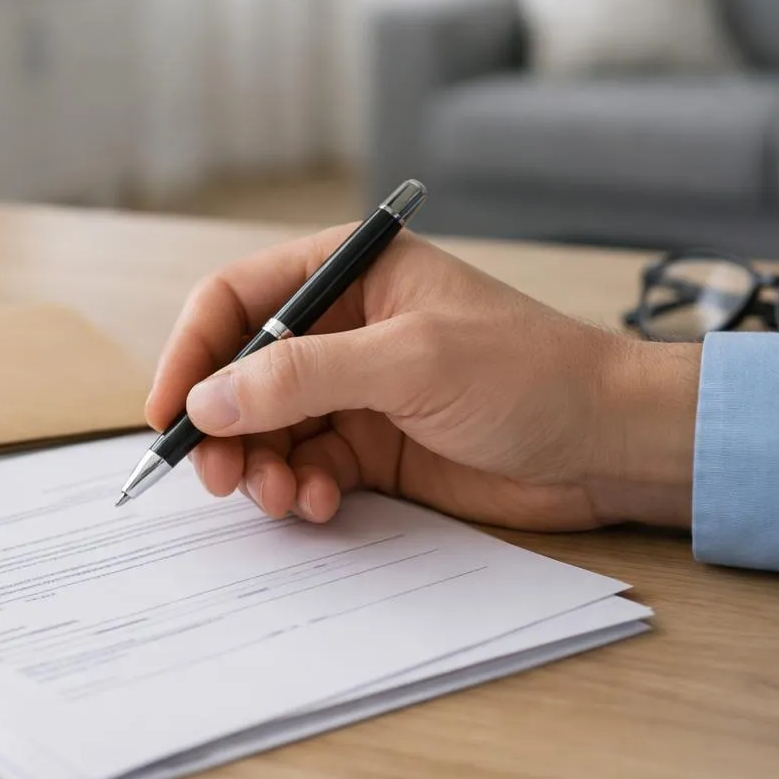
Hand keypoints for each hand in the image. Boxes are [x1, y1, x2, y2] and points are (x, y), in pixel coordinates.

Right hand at [146, 228, 699, 531]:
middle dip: (222, 425)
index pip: (236, 300)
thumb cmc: (532, 374)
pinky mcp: (371, 446)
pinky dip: (298, 490)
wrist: (611, 447)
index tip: (168, 413)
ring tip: (279, 498)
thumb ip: (304, 375)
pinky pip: (304, 467)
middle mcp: (341, 328)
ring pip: (266, 428)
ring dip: (259, 466)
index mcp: (349, 274)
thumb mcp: (412, 362)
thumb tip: (210, 399)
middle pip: (240, 372)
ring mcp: (354, 390)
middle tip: (220, 477)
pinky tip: (321, 504)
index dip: (191, 353)